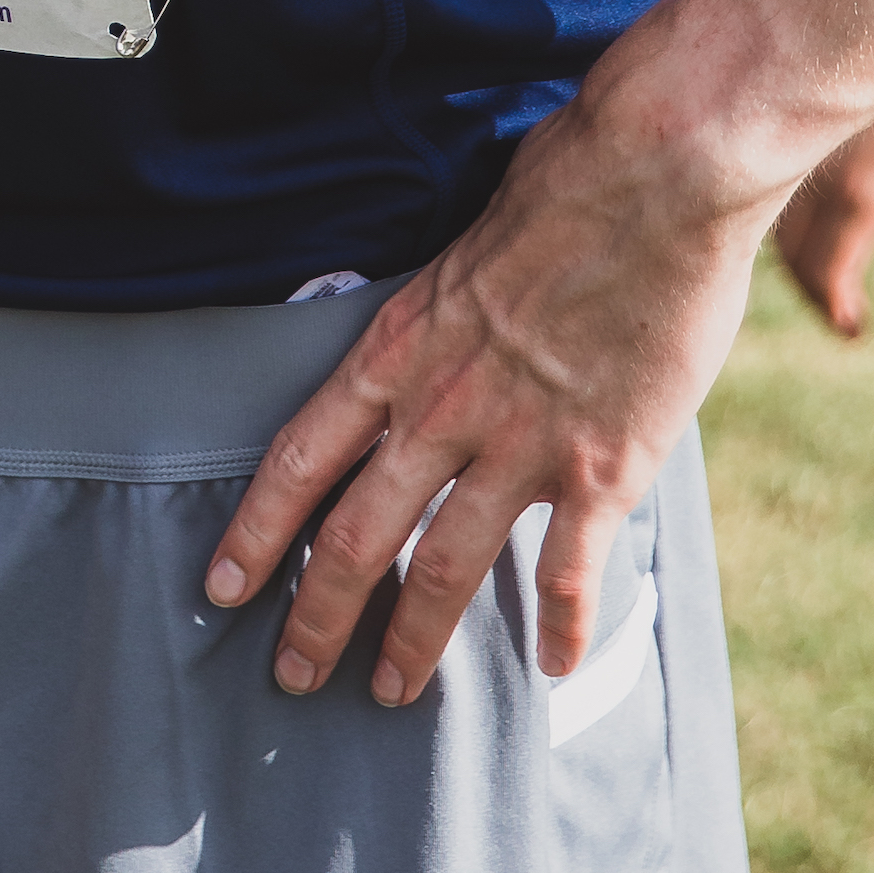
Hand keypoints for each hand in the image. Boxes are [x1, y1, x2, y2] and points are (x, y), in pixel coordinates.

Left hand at [203, 104, 760, 709]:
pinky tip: (555, 670)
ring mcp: (522, 444)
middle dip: (317, 616)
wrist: (650, 179)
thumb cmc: (557, 192)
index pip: (299, 457)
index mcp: (397, 350)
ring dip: (413, 639)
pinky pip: (572, 571)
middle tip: (293, 675)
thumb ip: (429, 323)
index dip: (257, 530)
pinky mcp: (604, 466)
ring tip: (391, 693)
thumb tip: (412, 354)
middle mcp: (443, 408)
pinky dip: (563, 628)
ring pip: (446, 569)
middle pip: (357, 536)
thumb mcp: (453, 253)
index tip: (223, 586)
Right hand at [771, 51, 873, 338]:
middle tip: (837, 305)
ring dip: (789, 256)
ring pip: (761, 222)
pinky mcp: (766, 123)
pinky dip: (767, 212)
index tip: (853, 327)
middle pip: (790, 258)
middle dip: (812, 290)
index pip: (827, 278)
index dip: (836, 310)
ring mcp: (783, 148)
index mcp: (858, 196)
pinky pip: (752, 184)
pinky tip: (798, 215)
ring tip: (820, 266)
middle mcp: (809, 176)